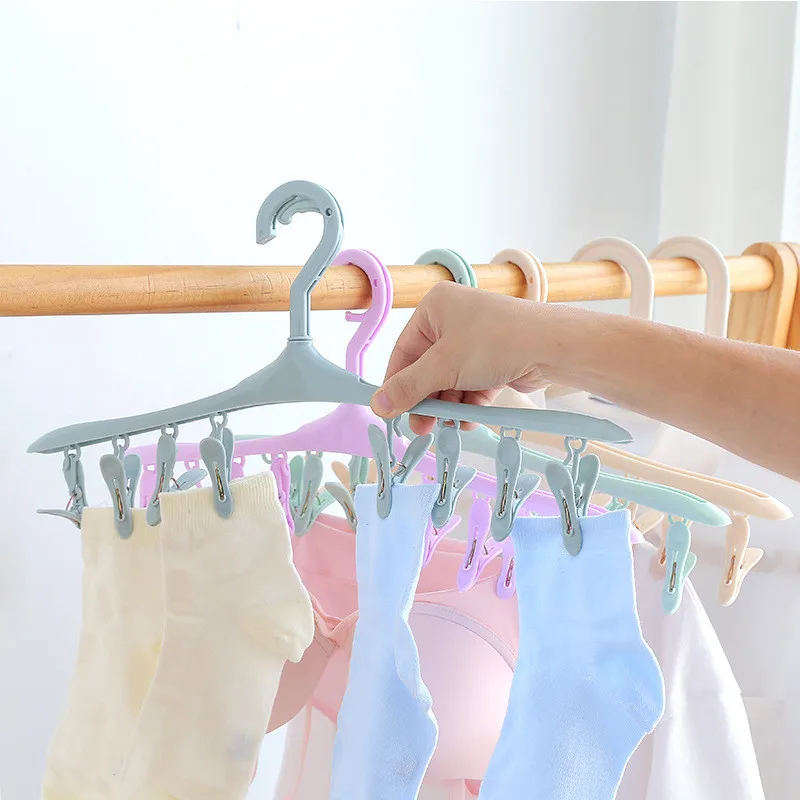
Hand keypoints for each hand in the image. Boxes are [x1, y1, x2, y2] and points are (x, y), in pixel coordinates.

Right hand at [369, 282, 550, 433]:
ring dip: (446, 406)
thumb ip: (408, 388)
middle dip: (425, 400)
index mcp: (435, 308)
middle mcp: (454, 320)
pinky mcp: (495, 359)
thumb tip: (377, 405)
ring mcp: (477, 340)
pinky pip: (471, 385)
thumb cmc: (496, 341)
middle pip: (427, 368)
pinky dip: (467, 404)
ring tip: (445, 427)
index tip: (390, 411)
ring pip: (450, 380)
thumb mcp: (443, 367)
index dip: (396, 384)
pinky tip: (466, 421)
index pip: (404, 351)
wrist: (552, 347)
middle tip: (419, 428)